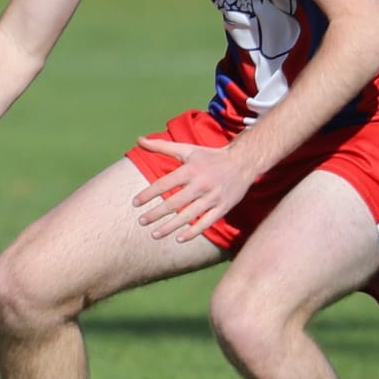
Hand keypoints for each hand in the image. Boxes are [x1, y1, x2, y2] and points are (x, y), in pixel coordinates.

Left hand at [130, 136, 260, 241]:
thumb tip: (139, 139)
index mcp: (190, 169)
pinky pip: (206, 223)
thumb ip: (162, 146)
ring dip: (170, 227)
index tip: (134, 203)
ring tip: (154, 234)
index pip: (164, 184)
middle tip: (141, 222)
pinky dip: (193, 232)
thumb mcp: (187, 149)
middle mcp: (201, 184)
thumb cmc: (210, 156)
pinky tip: (178, 239)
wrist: (243, 162)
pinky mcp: (223, 207)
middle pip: (174, 203)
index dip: (148, 194)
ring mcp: (213, 197)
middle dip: (156, 213)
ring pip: (188, 216)